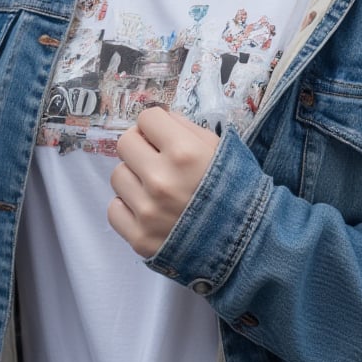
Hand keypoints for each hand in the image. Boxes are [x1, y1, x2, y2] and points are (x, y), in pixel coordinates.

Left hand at [108, 107, 219, 258]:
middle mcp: (161, 179)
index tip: (163, 136)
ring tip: (157, 188)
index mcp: (183, 152)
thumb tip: (158, 120)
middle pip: (125, 143)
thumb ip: (185, 128)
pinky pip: (114, 209)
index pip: (146, 118)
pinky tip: (150, 209)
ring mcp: (148, 211)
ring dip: (135, 177)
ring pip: (118, 175)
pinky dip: (129, 207)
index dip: (157, 125)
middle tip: (156, 159)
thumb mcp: (219, 149)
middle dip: (141, 146)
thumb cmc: (234, 190)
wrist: (246, 243)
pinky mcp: (139, 238)